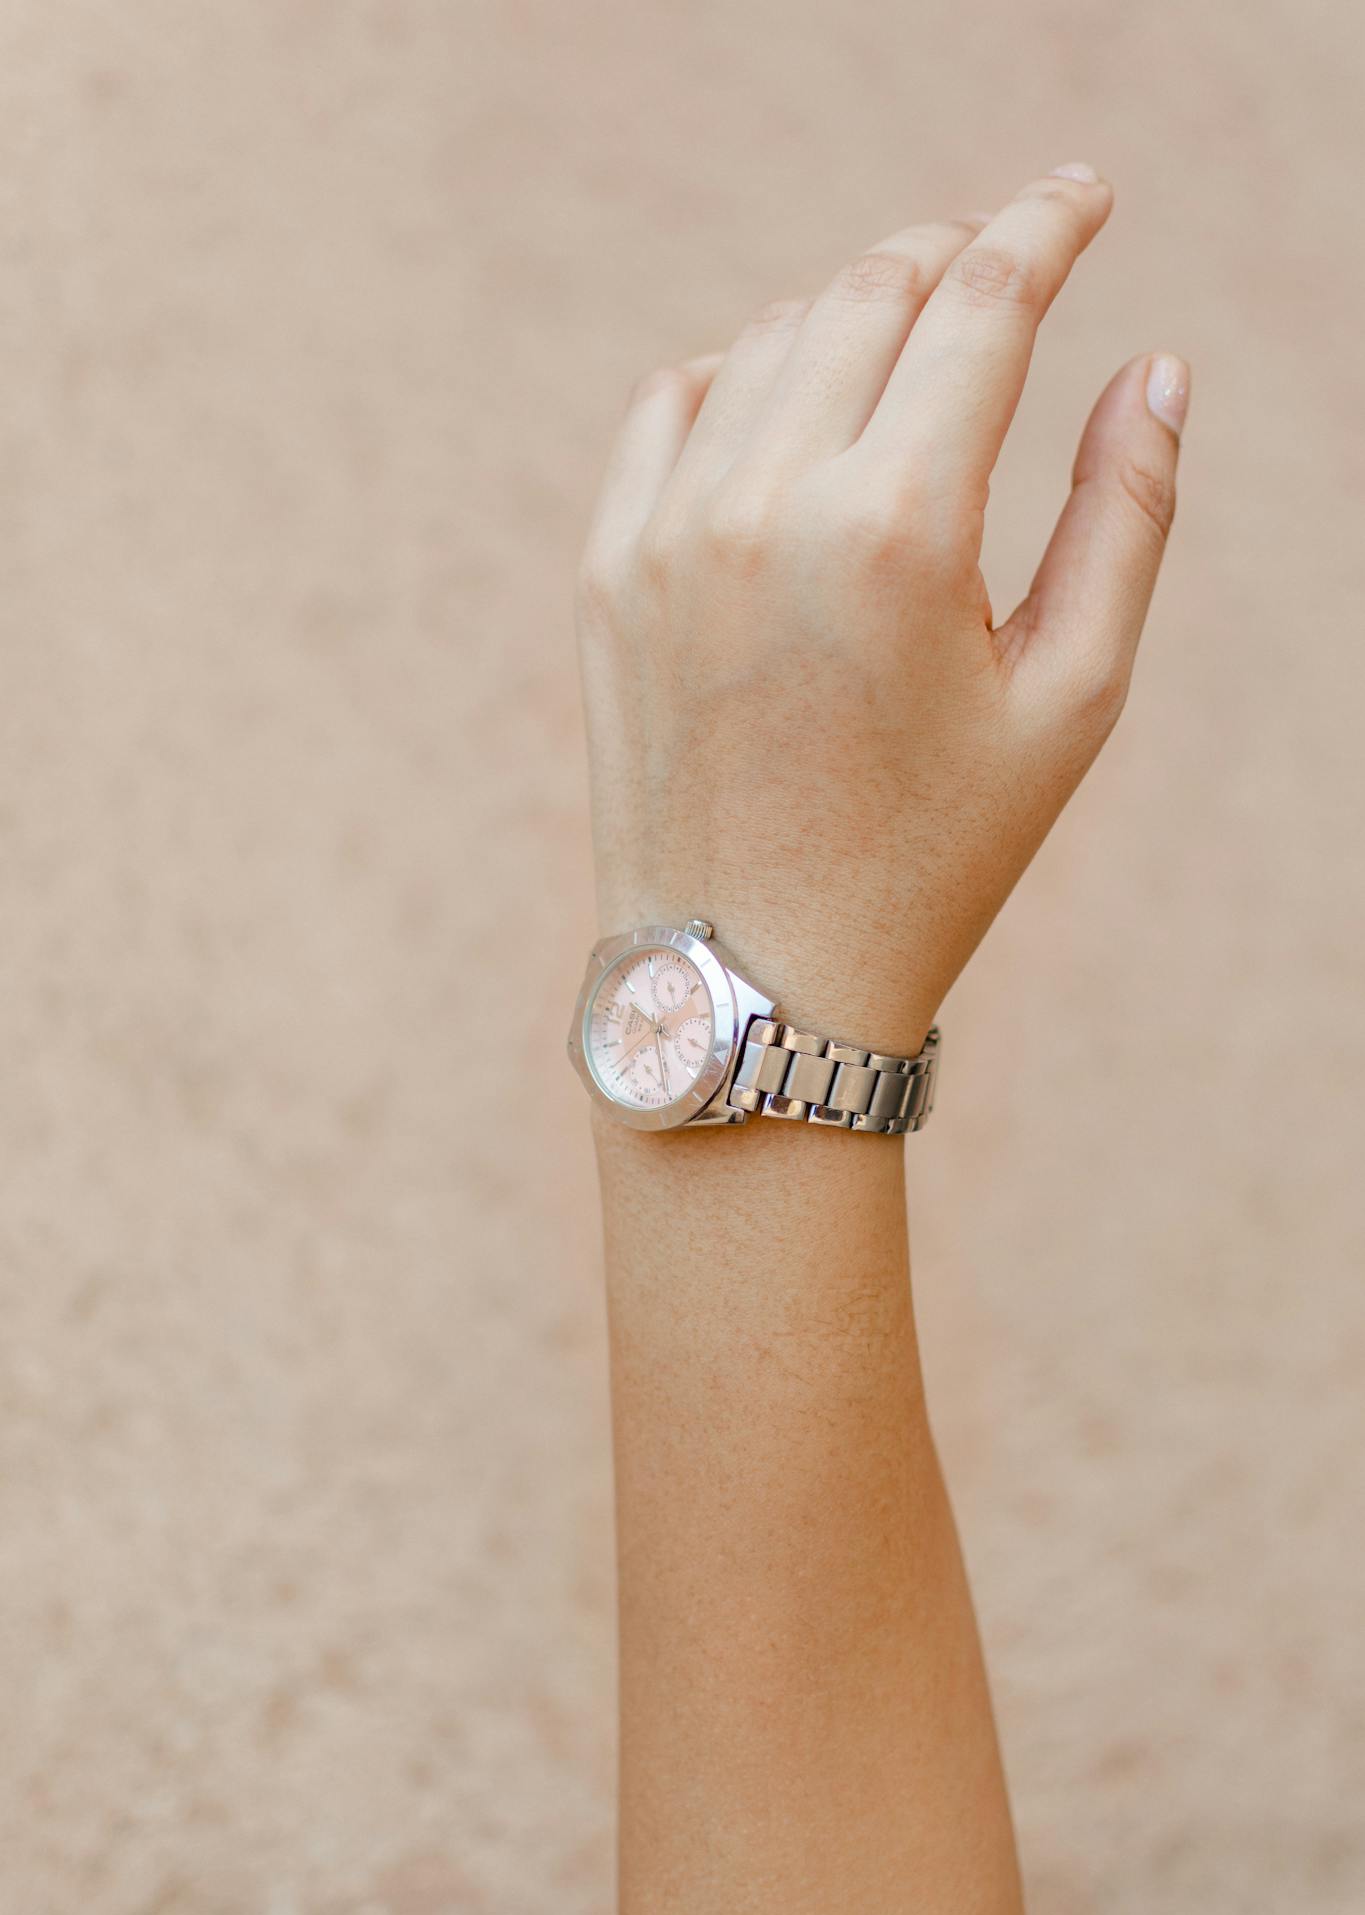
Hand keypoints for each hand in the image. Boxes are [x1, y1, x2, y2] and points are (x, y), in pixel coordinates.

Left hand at [577, 165, 1186, 1051]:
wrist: (757, 987)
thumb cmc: (935, 859)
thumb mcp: (1070, 702)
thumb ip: (1125, 516)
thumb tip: (1154, 366)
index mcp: (899, 530)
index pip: (983, 301)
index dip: (1047, 224)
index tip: (1084, 194)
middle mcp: (768, 506)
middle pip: (872, 292)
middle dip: (954, 253)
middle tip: (1006, 259)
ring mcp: (667, 536)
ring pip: (770, 338)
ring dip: (853, 316)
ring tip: (911, 350)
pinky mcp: (605, 574)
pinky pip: (669, 403)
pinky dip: (738, 374)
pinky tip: (788, 406)